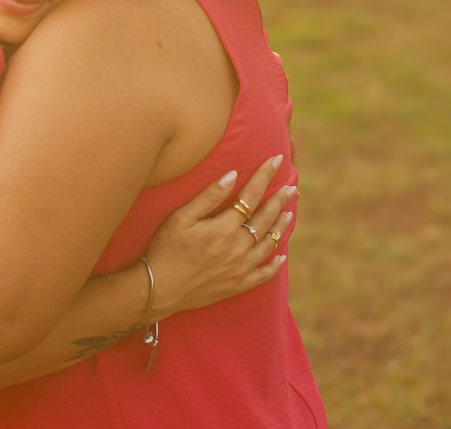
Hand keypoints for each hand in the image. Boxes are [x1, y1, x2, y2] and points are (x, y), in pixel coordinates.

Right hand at [144, 155, 296, 319]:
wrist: (159, 289)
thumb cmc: (165, 249)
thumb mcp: (181, 217)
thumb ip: (209, 196)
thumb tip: (233, 175)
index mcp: (225, 228)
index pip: (251, 195)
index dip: (265, 176)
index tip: (276, 160)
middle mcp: (238, 248)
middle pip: (265, 218)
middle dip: (279, 200)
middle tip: (292, 187)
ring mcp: (240, 268)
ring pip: (269, 244)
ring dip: (281, 227)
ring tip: (290, 213)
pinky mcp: (237, 286)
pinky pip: (263, 275)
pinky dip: (274, 265)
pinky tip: (281, 257)